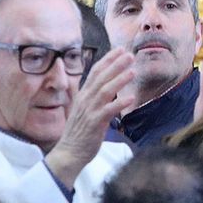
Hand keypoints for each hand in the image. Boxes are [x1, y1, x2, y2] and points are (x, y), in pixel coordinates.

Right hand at [45, 49, 135, 188]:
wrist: (69, 152)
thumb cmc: (80, 132)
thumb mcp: (85, 110)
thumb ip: (94, 97)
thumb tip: (105, 86)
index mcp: (84, 95)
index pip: (96, 72)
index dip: (108, 60)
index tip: (121, 50)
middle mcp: (85, 100)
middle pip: (101, 77)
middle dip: (116, 64)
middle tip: (130, 55)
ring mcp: (89, 111)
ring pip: (105, 91)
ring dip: (119, 80)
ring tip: (132, 71)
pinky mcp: (95, 123)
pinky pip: (108, 111)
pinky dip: (120, 103)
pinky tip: (131, 97)